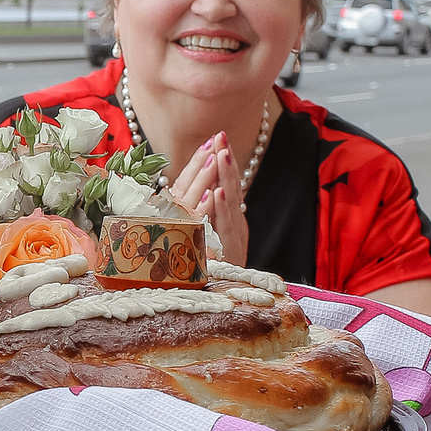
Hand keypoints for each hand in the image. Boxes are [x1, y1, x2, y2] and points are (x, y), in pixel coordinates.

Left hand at [168, 132, 250, 265]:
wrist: (229, 293)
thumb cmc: (216, 262)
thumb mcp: (210, 232)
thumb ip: (207, 211)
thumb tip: (196, 187)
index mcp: (228, 215)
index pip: (225, 181)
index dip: (222, 159)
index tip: (217, 136)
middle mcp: (233, 221)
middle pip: (231, 186)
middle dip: (225, 160)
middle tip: (222, 137)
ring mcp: (233, 234)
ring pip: (230, 202)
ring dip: (225, 176)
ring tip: (221, 155)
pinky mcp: (229, 249)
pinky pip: (225, 225)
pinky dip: (221, 207)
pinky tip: (217, 192)